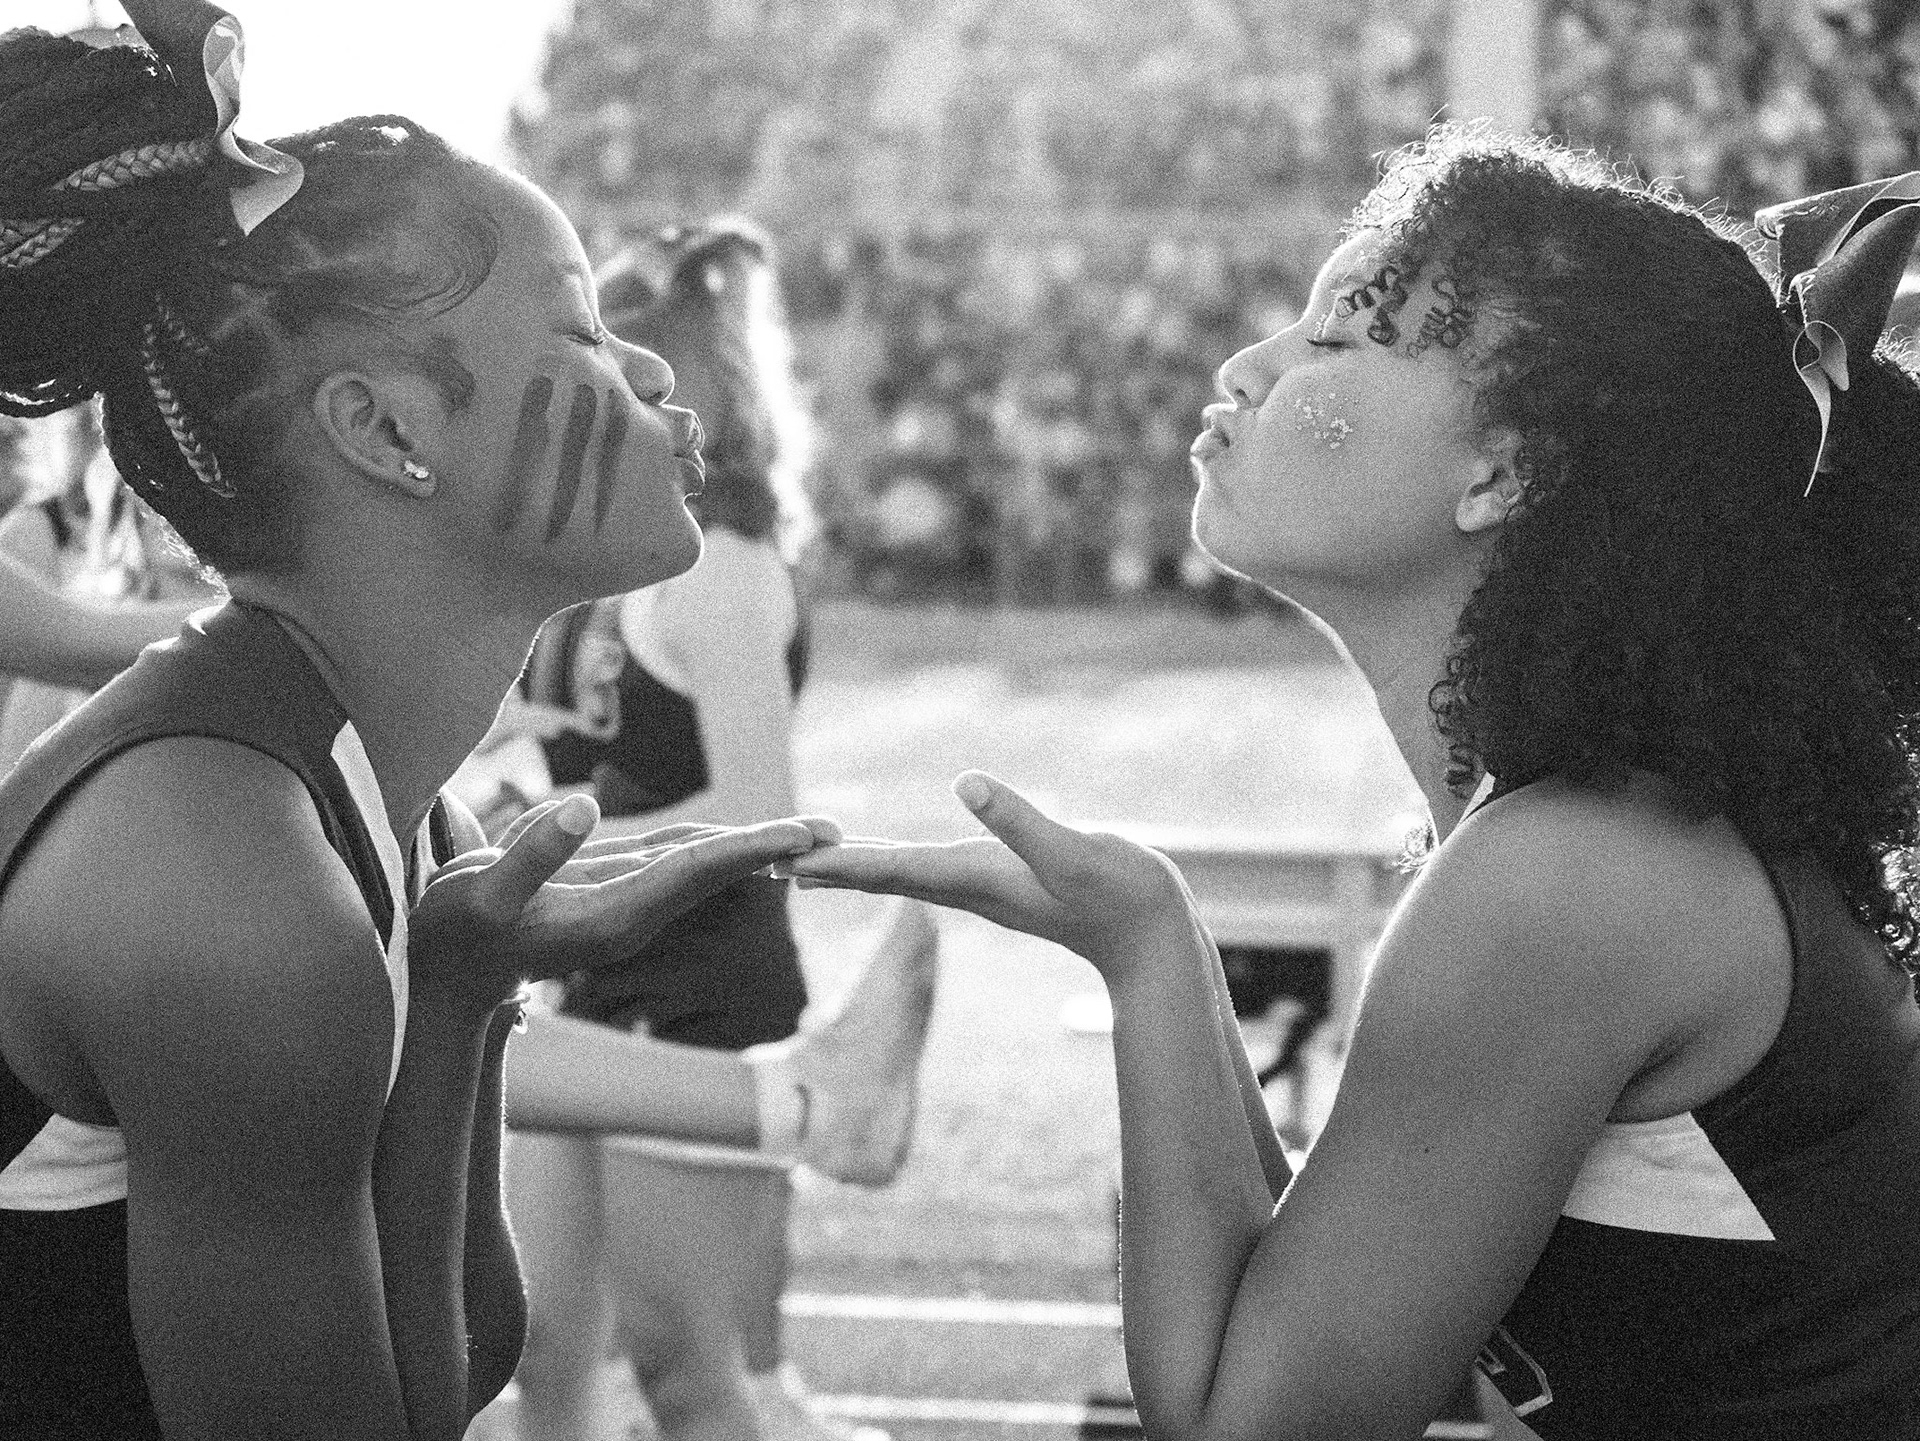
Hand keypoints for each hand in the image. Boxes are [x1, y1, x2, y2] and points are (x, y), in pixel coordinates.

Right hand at [411, 793, 838, 1006]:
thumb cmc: (451, 938)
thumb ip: (530, 856)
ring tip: (816, 833)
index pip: (698, 872)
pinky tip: (750, 840)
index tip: (805, 837)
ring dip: (758, 846)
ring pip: (703, 863)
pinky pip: (678, 860)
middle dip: (776, 849)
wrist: (442, 979)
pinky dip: (720, 845)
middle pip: (718, 869)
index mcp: (613, 917)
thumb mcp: (477, 898)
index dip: (751, 847)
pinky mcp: (614, 888)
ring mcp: (627, 902)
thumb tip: (585, 806)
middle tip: (841, 833)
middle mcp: (634, 912)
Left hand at [784, 771, 1203, 979]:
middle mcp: (970, 885)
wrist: (1156, 940)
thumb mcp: (1072, 851)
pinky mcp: (1006, 884)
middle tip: (764, 863)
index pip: (889, 868)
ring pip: (902, 876)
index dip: (834, 860)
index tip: (781, 858)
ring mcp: (986, 888)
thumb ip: (1021, 821)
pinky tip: (890, 864)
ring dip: (853, 869)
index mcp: (975, 877)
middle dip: (826, 868)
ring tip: (806, 864)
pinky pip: (931, 873)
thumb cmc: (1122, 895)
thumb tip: (966, 784)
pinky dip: (895, 866)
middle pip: (882, 875)